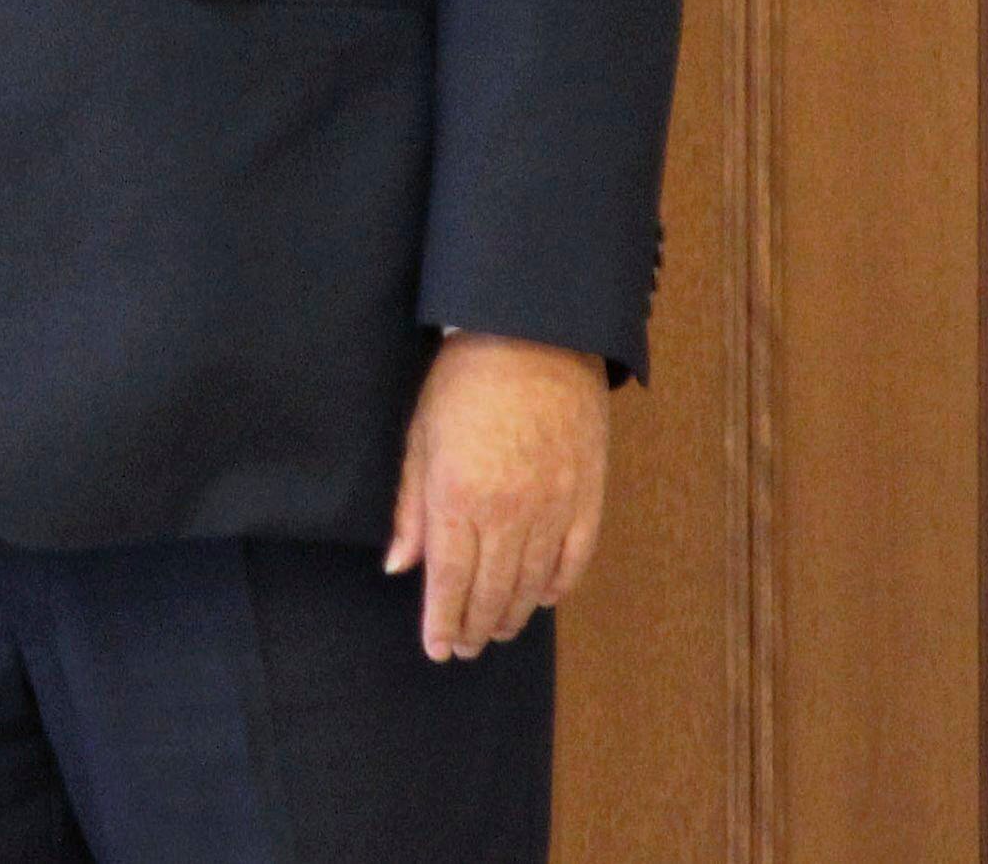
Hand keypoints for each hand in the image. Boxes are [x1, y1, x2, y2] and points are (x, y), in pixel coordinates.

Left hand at [385, 332, 608, 659]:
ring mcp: (554, 509)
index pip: (449, 580)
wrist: (534, 339)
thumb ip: (410, 508)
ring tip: (492, 632)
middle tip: (461, 648)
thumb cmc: (463, 384)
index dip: (442, 621)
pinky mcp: (588, 499)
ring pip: (531, 584)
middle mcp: (508, 513)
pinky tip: (538, 600)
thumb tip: (399, 566)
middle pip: (490, 591)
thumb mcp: (420, 438)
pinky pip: (573, 560)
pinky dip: (555, 586)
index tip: (437, 649)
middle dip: (472, 626)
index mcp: (458, 497)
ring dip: (510, 615)